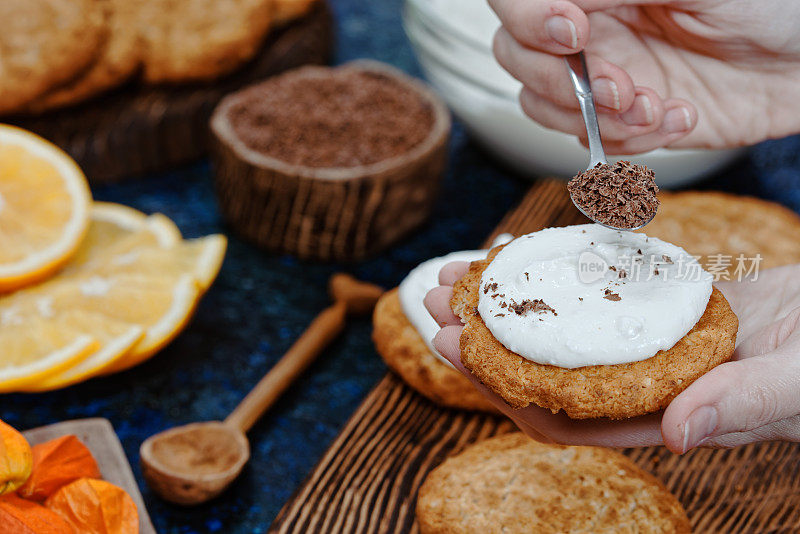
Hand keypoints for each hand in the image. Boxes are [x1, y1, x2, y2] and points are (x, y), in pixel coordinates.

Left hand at [425, 261, 799, 452]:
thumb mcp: (794, 384)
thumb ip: (737, 406)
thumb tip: (676, 435)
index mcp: (658, 412)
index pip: (557, 409)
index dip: (499, 382)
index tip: (453, 344)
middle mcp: (636, 381)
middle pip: (540, 365)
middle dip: (482, 336)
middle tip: (431, 295)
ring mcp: (640, 341)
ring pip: (556, 327)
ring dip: (506, 302)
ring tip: (456, 271)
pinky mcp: (653, 307)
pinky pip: (588, 291)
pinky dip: (553, 273)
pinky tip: (520, 252)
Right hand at [490, 0, 799, 153]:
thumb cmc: (769, 3)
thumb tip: (561, 5)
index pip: (516, 2)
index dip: (529, 20)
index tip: (572, 32)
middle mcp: (589, 30)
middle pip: (515, 57)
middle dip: (562, 82)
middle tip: (621, 87)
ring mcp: (600, 77)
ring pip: (542, 106)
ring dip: (596, 119)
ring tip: (653, 106)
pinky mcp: (622, 122)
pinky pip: (590, 142)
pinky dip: (630, 141)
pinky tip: (675, 117)